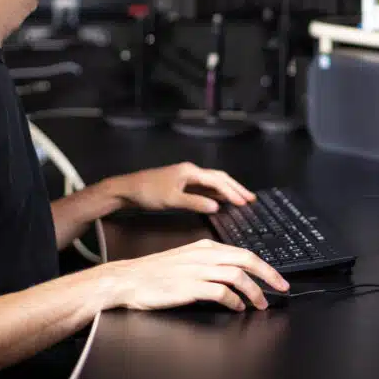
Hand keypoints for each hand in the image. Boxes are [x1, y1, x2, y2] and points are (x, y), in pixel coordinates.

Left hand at [103, 162, 255, 213]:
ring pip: (213, 182)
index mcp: (190, 171)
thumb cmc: (148, 193)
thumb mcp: (172, 200)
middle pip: (219, 178)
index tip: (245, 202)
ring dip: (228, 190)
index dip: (233, 192)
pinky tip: (221, 200)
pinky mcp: (182, 184)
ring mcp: (186, 177)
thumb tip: (217, 207)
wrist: (127, 190)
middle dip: (236, 188)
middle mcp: (191, 171)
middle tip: (251, 198)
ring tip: (242, 199)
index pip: (217, 181)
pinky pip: (205, 187)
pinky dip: (216, 193)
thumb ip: (195, 203)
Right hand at [103, 239, 289, 310]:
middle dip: (268, 275)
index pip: (243, 252)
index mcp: (204, 247)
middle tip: (281, 287)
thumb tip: (233, 276)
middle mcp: (204, 255)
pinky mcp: (189, 286)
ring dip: (254, 291)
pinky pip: (221, 292)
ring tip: (260, 303)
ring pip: (237, 275)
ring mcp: (197, 270)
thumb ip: (209, 264)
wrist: (127, 279)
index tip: (276, 278)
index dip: (264, 266)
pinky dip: (234, 300)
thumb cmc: (153, 273)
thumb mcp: (185, 259)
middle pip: (246, 259)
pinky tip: (237, 308)